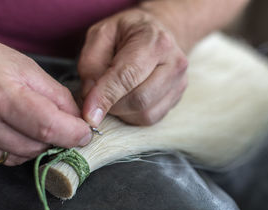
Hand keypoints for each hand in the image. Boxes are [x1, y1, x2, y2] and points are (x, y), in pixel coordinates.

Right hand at [0, 33, 91, 165]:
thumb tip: (79, 123)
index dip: (74, 133)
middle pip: (38, 146)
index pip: (48, 127)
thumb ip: (59, 97)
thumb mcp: (27, 69)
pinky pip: (7, 159)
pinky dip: (19, 147)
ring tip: (28, 119)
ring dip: (37, 142)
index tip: (85, 132)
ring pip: (24, 156)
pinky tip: (13, 128)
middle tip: (56, 119)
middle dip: (56, 136)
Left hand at [78, 8, 187, 125]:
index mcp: (155, 41)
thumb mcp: (101, 34)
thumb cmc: (127, 33)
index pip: (128, 76)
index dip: (106, 97)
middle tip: (98, 96)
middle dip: (112, 105)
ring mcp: (179, 82)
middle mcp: (174, 63)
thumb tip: (90, 97)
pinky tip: (128, 98)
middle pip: (139, 99)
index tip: (88, 115)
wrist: (157, 33)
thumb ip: (91, 64)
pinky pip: (151, 118)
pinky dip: (133, 115)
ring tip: (115, 93)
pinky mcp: (177, 98)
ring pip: (145, 113)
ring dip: (122, 111)